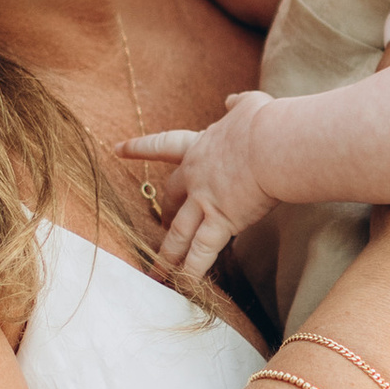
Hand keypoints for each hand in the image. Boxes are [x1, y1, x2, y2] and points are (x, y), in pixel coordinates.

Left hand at [127, 92, 278, 283]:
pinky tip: (183, 287)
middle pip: (171, 198)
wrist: (273, 143)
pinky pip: (202, 253)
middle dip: (165, 213)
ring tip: (156, 275)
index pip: (163, 145)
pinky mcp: (221, 222)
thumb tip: (231, 101)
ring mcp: (205, 201)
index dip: (139, 148)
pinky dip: (192, 271)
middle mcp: (195, 176)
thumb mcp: (250, 105)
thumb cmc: (266, 122)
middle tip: (162, 224)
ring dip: (167, 256)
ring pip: (178, 234)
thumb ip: (238, 105)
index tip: (117, 150)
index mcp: (200, 146)